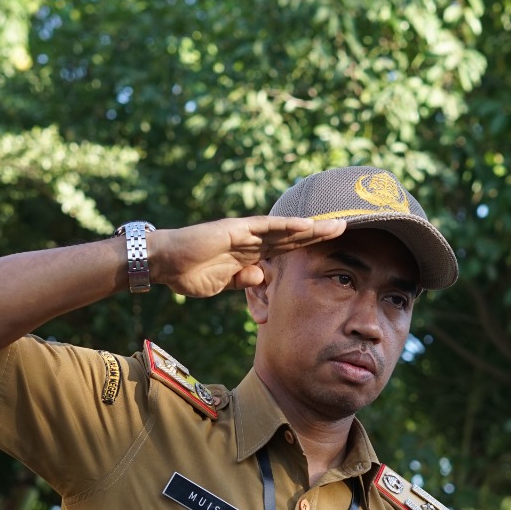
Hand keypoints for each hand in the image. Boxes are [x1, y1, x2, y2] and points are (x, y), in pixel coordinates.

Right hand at [149, 216, 345, 297]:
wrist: (165, 263)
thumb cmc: (188, 273)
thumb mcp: (223, 284)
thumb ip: (243, 280)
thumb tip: (262, 277)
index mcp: (250, 254)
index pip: (286, 250)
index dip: (308, 248)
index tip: (331, 248)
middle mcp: (251, 240)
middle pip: (292, 237)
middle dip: (319, 234)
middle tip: (346, 227)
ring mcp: (245, 233)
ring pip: (285, 230)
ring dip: (312, 228)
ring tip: (337, 225)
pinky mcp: (236, 229)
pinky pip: (266, 227)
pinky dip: (287, 226)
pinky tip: (307, 226)